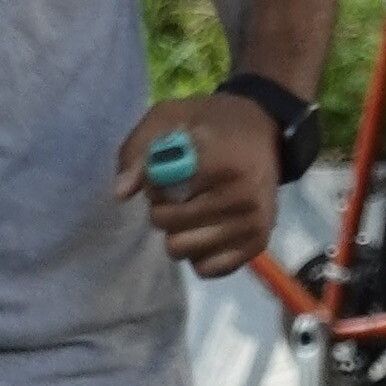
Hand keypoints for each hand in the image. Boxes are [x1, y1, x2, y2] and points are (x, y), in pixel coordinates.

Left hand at [114, 87, 283, 279]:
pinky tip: (204, 228)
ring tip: (191, 208)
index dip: (154, 185)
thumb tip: (120, 194)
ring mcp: (254, 225)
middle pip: (170, 228)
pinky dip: (198, 253)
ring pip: (184, 251)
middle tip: (177, 192)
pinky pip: (208, 268)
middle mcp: (243, 200)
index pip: (164, 195)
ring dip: (178, 233)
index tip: (165, 171)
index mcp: (222, 165)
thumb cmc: (211, 121)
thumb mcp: (169, 116)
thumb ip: (138, 150)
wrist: (265, 128)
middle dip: (163, 210)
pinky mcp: (258, 244)